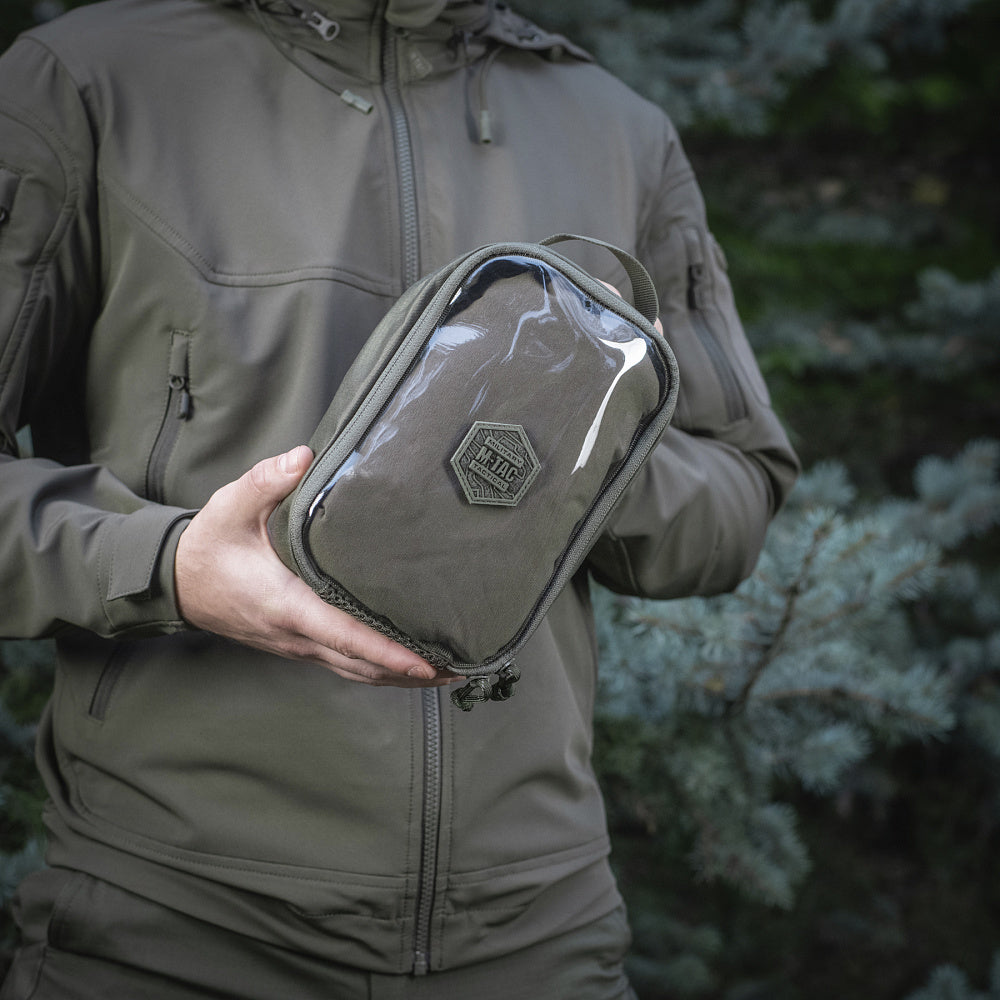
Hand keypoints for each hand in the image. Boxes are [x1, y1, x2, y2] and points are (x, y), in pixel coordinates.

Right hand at [174, 446, 456, 687]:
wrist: (176, 582)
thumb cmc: (209, 545)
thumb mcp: (230, 506)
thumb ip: (267, 481)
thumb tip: (304, 458)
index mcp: (286, 604)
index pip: (345, 636)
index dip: (387, 653)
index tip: (425, 663)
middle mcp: (297, 635)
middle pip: (361, 665)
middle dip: (411, 672)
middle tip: (459, 668)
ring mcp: (298, 646)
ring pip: (355, 671)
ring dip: (399, 677)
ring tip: (445, 672)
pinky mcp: (299, 645)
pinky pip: (344, 664)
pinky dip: (378, 669)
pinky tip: (405, 664)